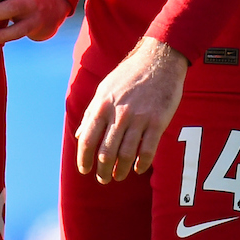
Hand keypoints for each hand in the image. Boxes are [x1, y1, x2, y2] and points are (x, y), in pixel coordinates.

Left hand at [76, 37, 187, 183]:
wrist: (159, 60)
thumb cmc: (129, 75)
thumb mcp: (104, 88)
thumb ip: (91, 112)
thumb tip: (80, 135)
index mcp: (102, 105)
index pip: (87, 139)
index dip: (84, 159)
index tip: (84, 170)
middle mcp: (119, 113)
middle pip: (106, 152)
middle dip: (101, 170)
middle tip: (102, 178)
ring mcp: (139, 118)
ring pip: (126, 155)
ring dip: (120, 171)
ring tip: (117, 176)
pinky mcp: (157, 122)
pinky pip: (147, 150)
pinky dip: (141, 164)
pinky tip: (138, 168)